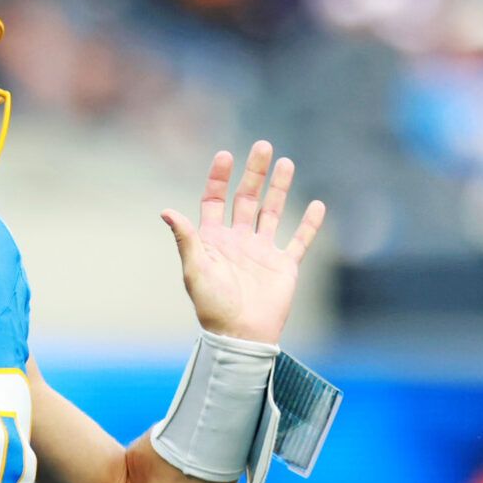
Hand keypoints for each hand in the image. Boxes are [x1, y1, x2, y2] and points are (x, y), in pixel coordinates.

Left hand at [161, 141, 324, 344]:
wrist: (241, 335)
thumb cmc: (213, 305)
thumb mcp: (195, 269)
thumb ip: (186, 238)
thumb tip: (166, 210)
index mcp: (214, 240)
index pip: (215, 201)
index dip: (218, 178)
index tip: (225, 155)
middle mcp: (238, 242)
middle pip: (247, 199)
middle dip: (254, 173)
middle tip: (263, 146)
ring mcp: (262, 253)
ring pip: (272, 212)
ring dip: (279, 188)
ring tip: (286, 162)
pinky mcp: (284, 266)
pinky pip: (299, 240)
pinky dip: (309, 224)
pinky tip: (317, 205)